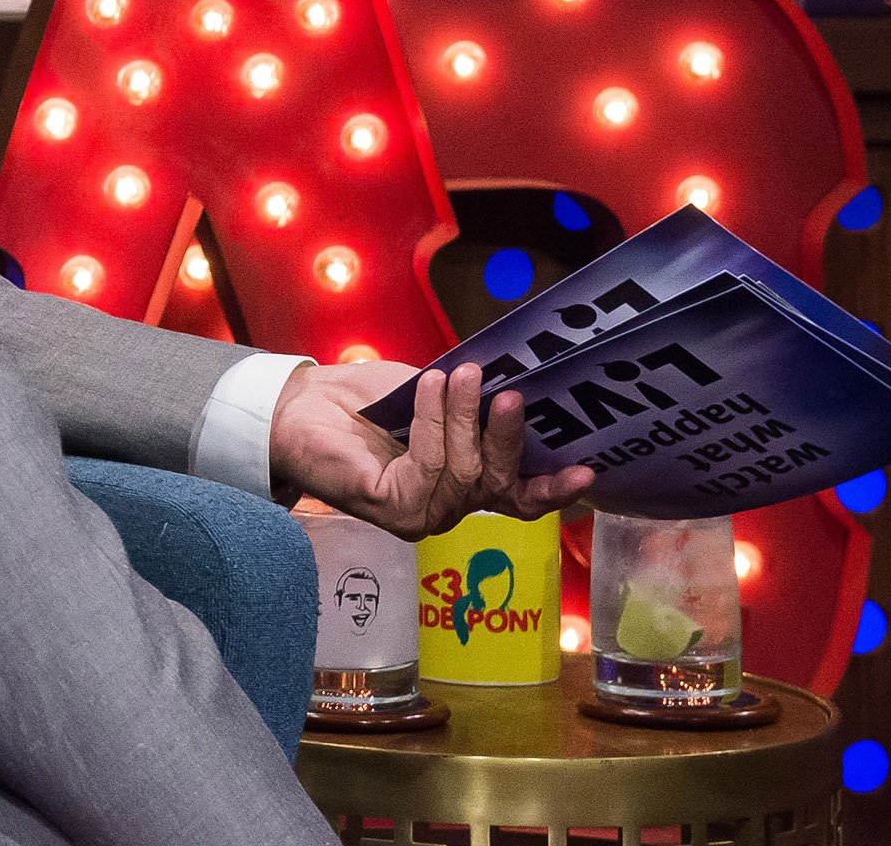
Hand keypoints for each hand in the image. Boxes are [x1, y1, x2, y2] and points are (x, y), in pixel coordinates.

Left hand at [268, 359, 594, 540]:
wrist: (302, 402)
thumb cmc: (368, 401)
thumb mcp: (434, 396)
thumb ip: (475, 403)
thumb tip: (521, 384)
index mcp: (466, 486)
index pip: (520, 499)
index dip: (554, 489)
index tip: (588, 471)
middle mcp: (446, 509)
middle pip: (498, 482)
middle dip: (507, 435)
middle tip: (511, 394)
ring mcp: (418, 515)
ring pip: (465, 471)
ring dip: (463, 416)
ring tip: (457, 375)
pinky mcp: (389, 508)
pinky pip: (427, 465)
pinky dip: (431, 420)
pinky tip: (425, 388)